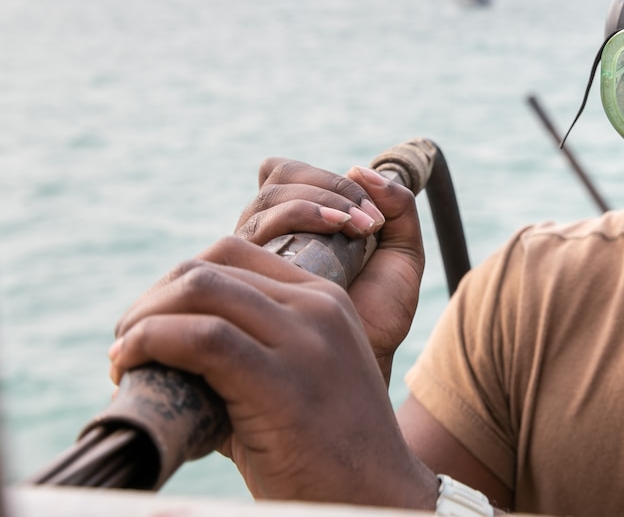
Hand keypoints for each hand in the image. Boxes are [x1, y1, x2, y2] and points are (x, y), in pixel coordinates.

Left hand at [109, 236, 436, 506]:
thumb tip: (162, 348)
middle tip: (128, 343)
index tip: (153, 323)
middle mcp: (317, 308)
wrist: (376, 495)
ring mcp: (305, 341)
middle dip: (152, 300)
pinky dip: (151, 343)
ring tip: (125, 356)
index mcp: (324, 299)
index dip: (179, 282)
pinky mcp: (284, 383)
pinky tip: (130, 367)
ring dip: (143, 319)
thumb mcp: (296, 377)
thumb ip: (247, 350)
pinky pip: (202, 338)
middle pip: (210, 266)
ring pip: (201, 290)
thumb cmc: (325, 452)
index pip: (234, 253)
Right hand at [233, 158, 426, 382]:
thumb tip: (362, 167)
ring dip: (316, 203)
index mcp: (297, 224)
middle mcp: (266, 237)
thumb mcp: (402, 258)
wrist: (359, 371)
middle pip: (275, 181)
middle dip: (327, 188)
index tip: (372, 212)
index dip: (327, 179)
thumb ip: (399, 209)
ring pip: (264, 205)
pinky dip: (294, 225)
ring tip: (358, 228)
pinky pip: (251, 239)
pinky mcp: (237, 282)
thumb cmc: (377, 319)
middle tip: (369, 220)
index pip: (288, 174)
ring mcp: (248, 258)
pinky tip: (330, 245)